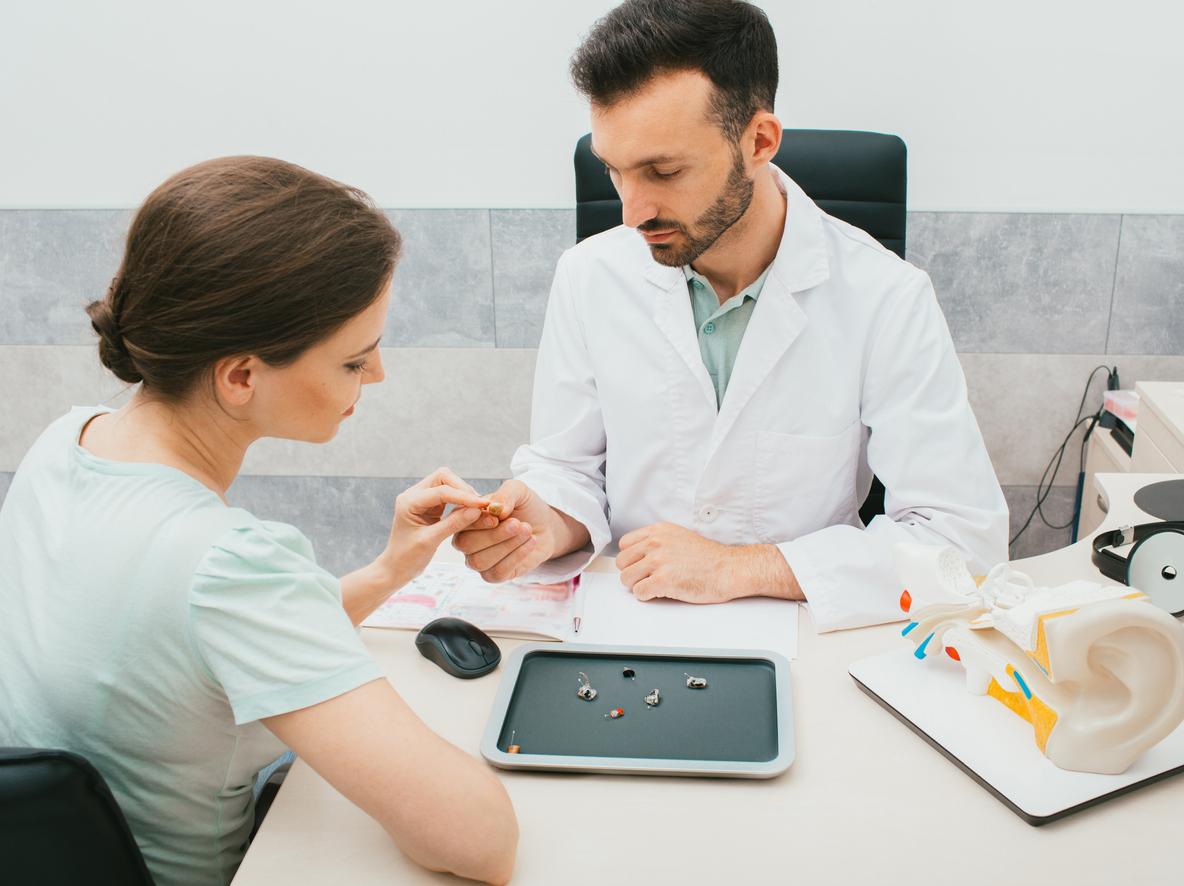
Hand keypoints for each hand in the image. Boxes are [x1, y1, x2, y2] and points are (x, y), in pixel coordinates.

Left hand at [380, 468, 495, 587]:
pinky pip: (448, 495)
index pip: (441, 491)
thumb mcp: (430, 542)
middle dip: (463, 489)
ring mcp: (421, 499)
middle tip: (480, 505)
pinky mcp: (429, 506)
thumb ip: (453, 524)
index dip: (464, 496)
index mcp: (409, 502)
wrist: (395, 568)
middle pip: (443, 477)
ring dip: (463, 494)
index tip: (483, 505)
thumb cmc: (407, 558)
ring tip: (477, 509)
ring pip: (447, 484)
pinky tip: (470, 512)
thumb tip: (476, 510)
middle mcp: (414, 495)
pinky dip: (460, 501)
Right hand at [452, 479, 589, 582]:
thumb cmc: (525, 508)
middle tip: (516, 524)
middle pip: (467, 544)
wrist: (545, 526)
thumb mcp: (518, 491)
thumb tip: (497, 509)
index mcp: (465, 519)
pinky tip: (530, 542)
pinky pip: (497, 572)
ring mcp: (478, 560)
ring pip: (480, 561)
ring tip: (527, 530)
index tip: (496, 518)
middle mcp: (466, 541)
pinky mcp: (493, 575)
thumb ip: (505, 494)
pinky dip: (516, 557)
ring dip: (506, 546)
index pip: (459, 522)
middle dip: (493, 535)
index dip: (475, 522)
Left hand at [615, 522, 802, 603]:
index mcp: (658, 531)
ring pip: (627, 579)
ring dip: (640, 586)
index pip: (624, 544)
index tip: (642, 565)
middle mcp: (655, 543)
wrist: (730, 569)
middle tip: (650, 578)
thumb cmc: (709, 558)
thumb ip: (657, 542)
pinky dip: (647, 597)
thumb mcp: (679, 537)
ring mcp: (658, 562)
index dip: (632, 558)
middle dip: (634, 573)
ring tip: (658, 586)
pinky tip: (663, 593)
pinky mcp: (663, 581)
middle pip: (622, 563)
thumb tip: (636, 556)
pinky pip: (639, 593)